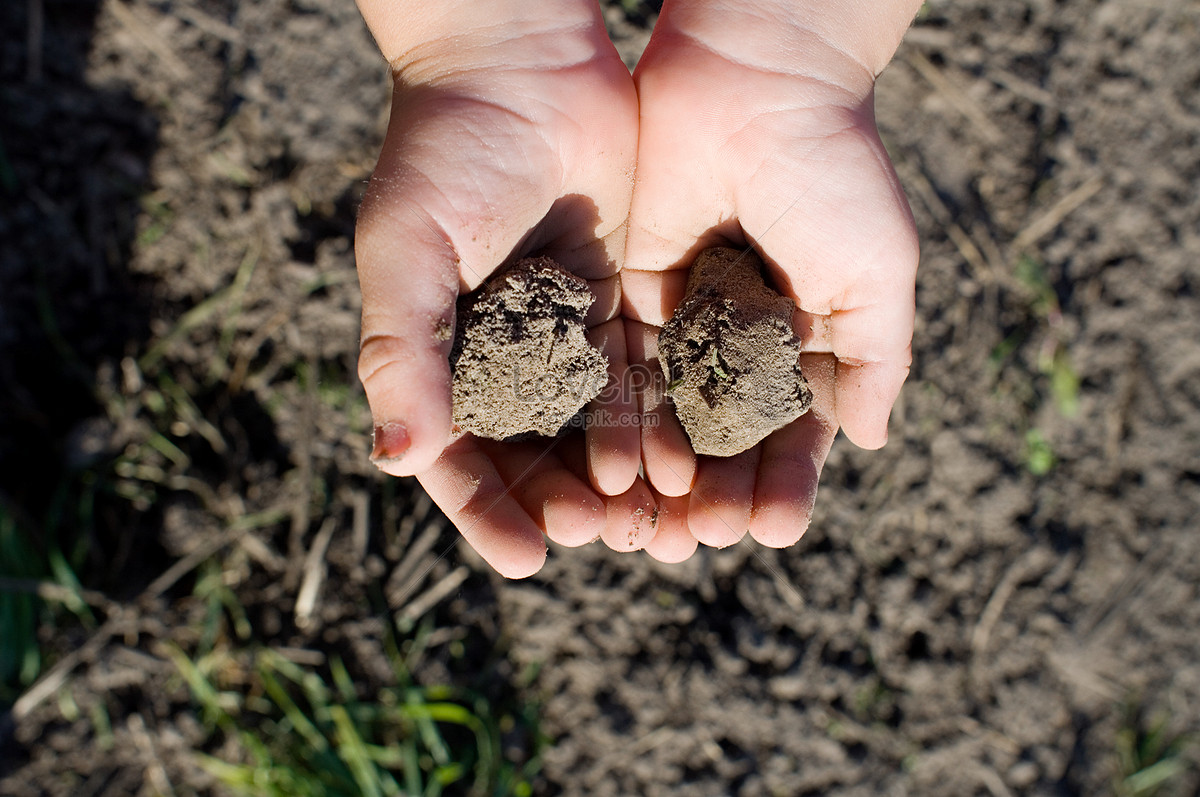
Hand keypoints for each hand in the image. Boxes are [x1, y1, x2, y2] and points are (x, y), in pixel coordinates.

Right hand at [354, 1, 646, 576]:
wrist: (521, 66)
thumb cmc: (444, 153)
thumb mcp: (406, 253)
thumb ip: (401, 354)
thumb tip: (395, 461)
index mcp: (435, 354)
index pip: (457, 455)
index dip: (486, 511)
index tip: (524, 558)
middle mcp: (497, 355)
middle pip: (529, 455)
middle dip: (560, 503)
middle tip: (599, 538)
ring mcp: (558, 332)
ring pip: (586, 429)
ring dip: (614, 481)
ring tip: (650, 524)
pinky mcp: (614, 301)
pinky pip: (634, 377)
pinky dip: (652, 423)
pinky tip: (678, 464)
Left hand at [622, 1, 920, 557]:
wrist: (757, 79)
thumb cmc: (833, 171)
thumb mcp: (877, 272)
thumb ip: (878, 358)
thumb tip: (871, 442)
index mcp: (805, 337)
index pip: (793, 430)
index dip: (786, 481)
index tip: (775, 530)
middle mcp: (740, 338)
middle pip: (726, 437)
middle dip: (717, 491)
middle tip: (704, 541)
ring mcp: (683, 318)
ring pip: (672, 417)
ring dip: (667, 477)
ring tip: (659, 529)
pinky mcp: (630, 291)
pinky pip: (624, 369)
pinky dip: (625, 423)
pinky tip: (623, 473)